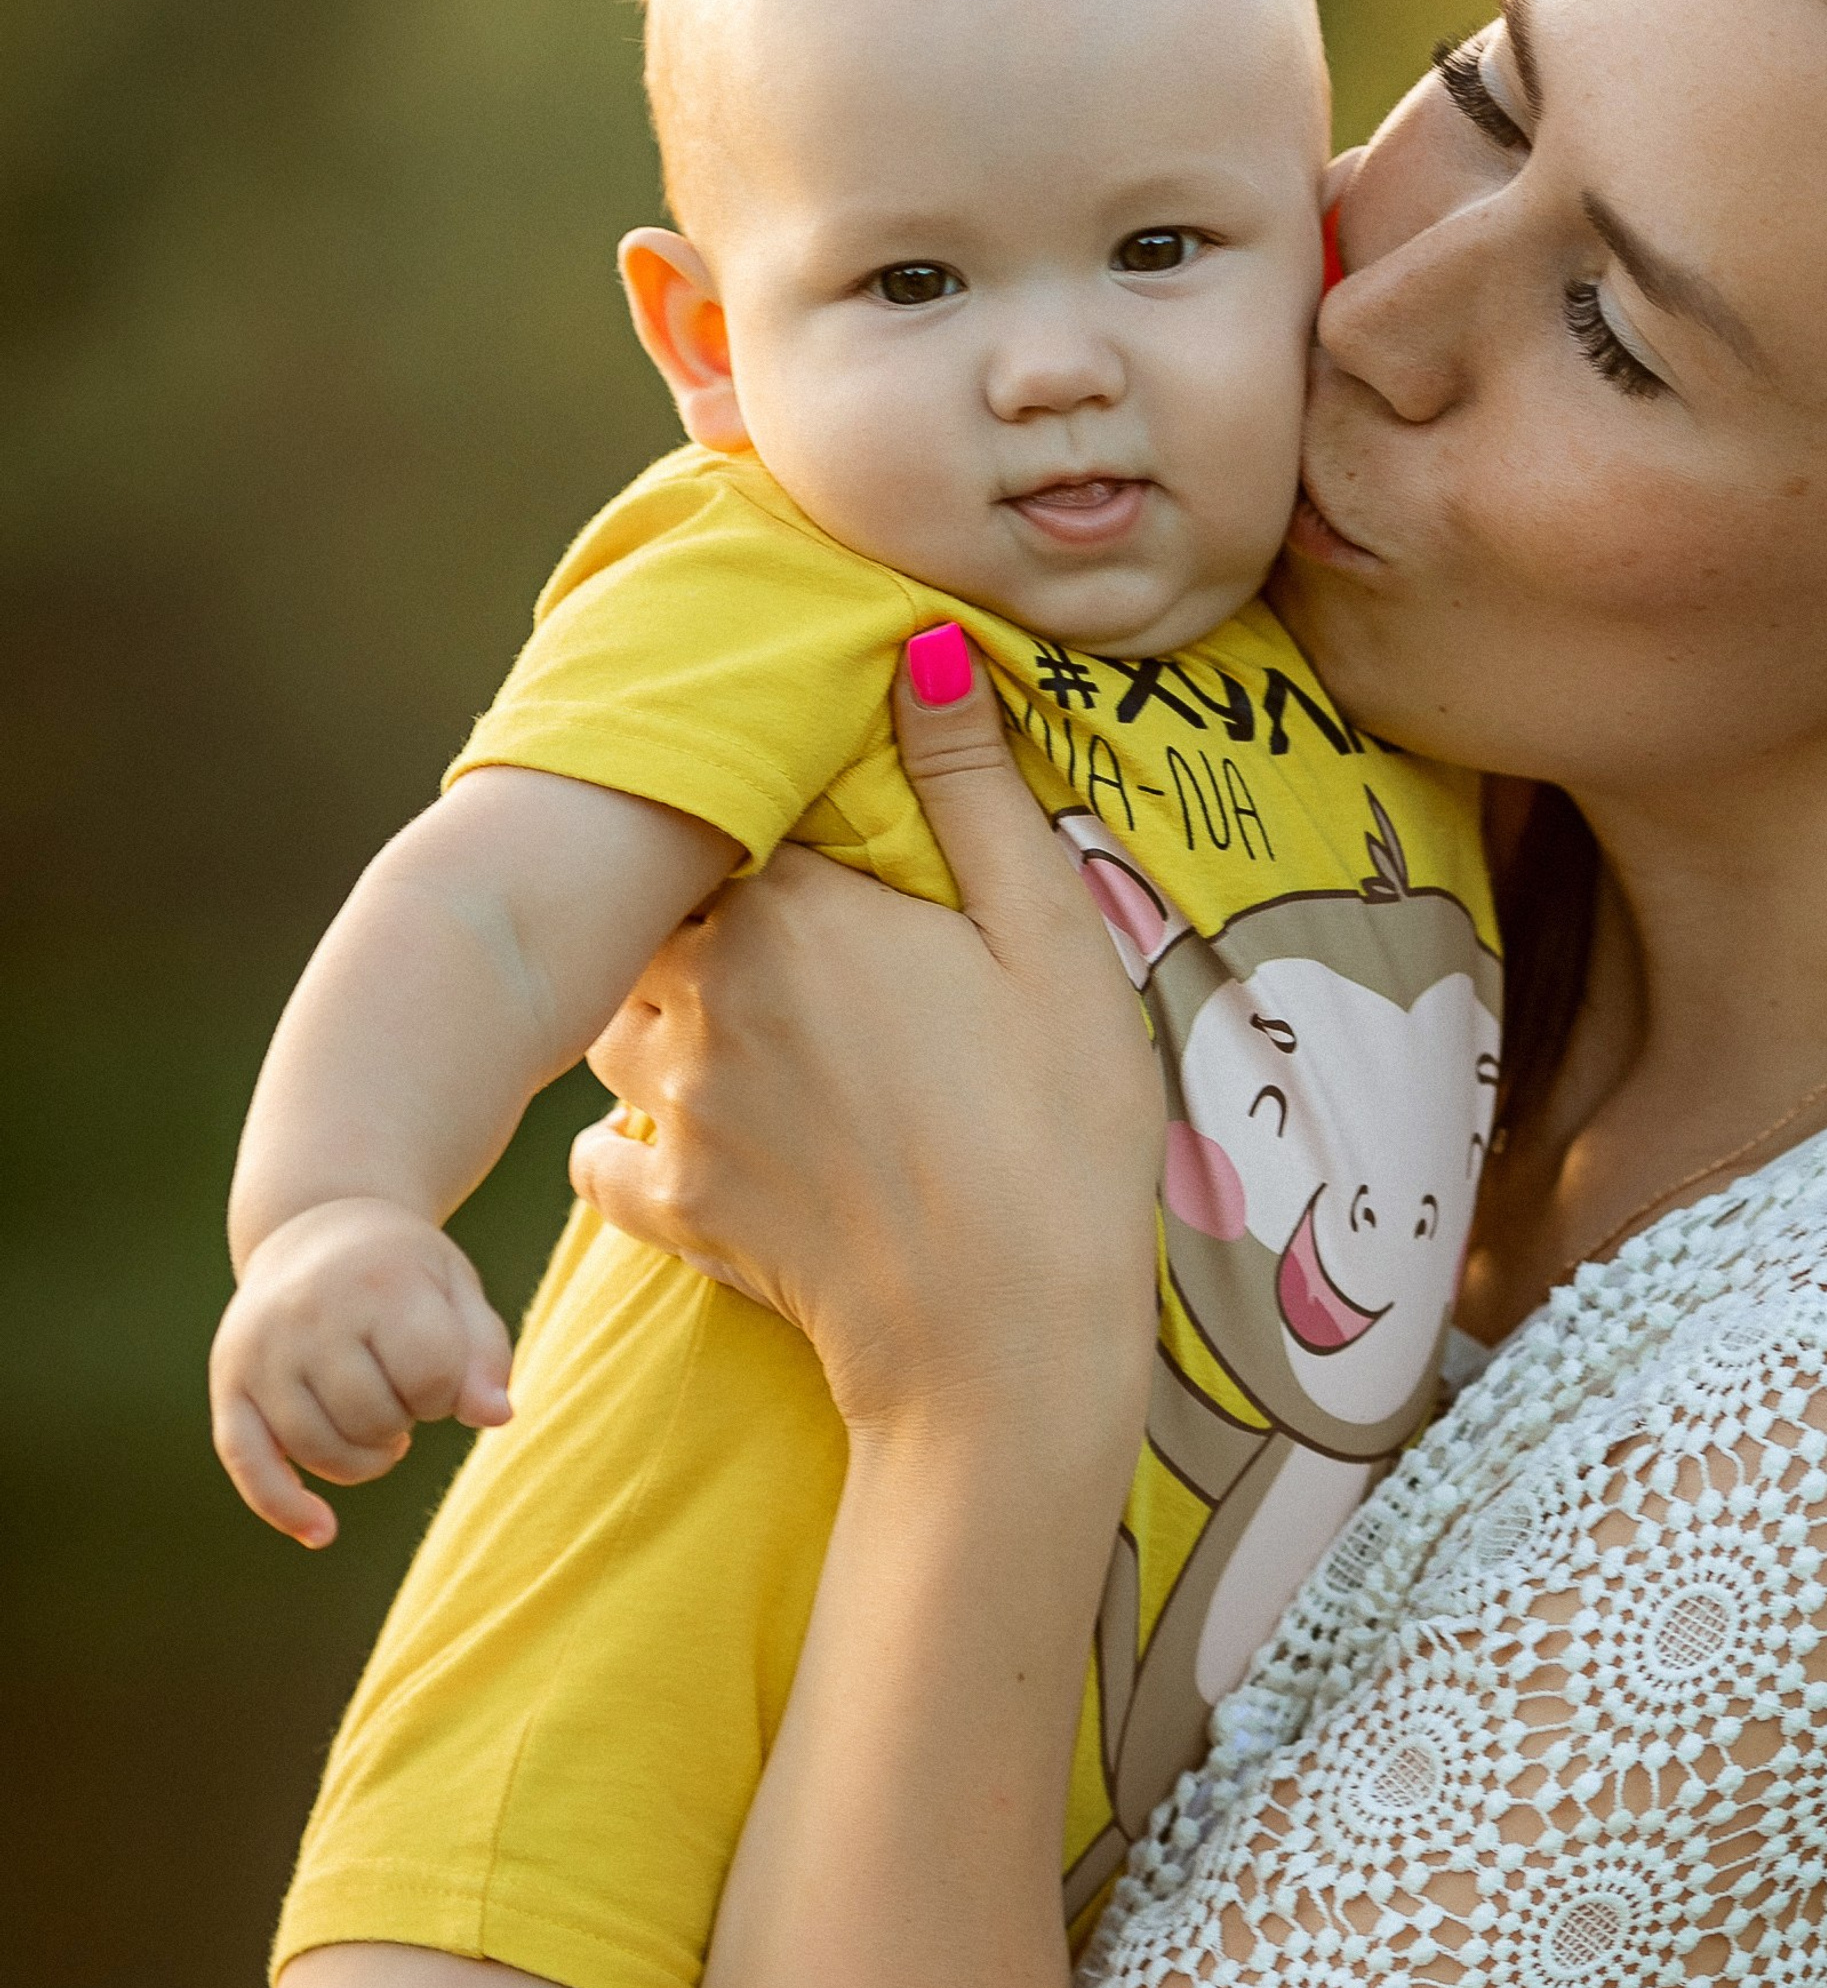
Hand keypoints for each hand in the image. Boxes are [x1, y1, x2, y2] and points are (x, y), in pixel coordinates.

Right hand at [209, 1197, 514, 1545]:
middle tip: (406, 1394)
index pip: (432, 1376)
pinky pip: (247, 1461)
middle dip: (405, 1422)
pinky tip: (322, 1533)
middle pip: (374, 1418)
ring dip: (364, 1461)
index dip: (450, 1393)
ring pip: (318, 1449)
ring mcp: (261, 1350)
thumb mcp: (457, 1291)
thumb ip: (484, 1354)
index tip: (443, 1373)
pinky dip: (284, 1505)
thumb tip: (496, 1418)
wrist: (319, 1226)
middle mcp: (310, 1314)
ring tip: (382, 1431)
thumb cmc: (404, 1271)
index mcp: (379, 1283)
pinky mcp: (227, 1382)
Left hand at [570, 628, 1163, 1443]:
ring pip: (621, 1019)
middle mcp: (713, 987)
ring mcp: (681, 1104)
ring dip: (662, 1010)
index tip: (830, 831)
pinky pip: (610, 1153)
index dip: (782, 813)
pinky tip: (696, 1140)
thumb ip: (973, 787)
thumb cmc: (1056, 1131)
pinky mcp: (678, 1208)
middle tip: (791, 932)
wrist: (1001, 1346)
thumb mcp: (1053, 940)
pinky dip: (635, 1141)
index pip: (744, 810)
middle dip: (703, 904)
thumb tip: (919, 641)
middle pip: (664, 909)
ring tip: (743, 1020)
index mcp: (802, 904)